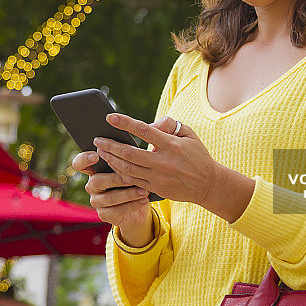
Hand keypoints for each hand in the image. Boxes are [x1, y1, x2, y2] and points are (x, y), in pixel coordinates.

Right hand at [72, 150, 152, 246]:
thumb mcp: (129, 169)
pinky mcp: (104, 215)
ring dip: (128, 194)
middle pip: (96, 181)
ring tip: (144, 191)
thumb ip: (125, 159)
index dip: (84, 159)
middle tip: (131, 177)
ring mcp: (96, 201)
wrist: (139, 207)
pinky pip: (116, 211)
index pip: (80, 163)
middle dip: (116, 179)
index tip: (96, 155)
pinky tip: (143, 200)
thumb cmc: (133, 181)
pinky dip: (132, 205)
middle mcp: (92, 185)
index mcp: (94, 170)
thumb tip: (132, 148)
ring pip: (109, 198)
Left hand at [95, 114, 226, 207]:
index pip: (143, 131)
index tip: (110, 117)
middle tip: (97, 139)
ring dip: (111, 159)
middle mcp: (163, 162)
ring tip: (100, 151)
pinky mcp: (156, 188)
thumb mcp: (188, 133)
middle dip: (110, 145)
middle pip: (129, 153)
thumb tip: (150, 124)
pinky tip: (112, 165)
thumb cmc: (197, 154)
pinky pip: (132, 180)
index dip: (125, 123)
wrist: (208, 184)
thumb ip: (169, 125)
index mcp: (172, 145)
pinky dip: (119, 172)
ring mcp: (158, 177)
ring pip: (128, 168)